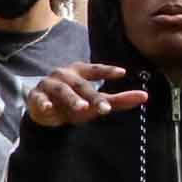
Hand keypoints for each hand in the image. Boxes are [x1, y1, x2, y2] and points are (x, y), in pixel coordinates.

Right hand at [23, 61, 144, 127]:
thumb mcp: (96, 102)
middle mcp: (65, 75)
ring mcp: (49, 85)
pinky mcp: (36, 97)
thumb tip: (145, 96)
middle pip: (81, 85)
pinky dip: (43, 102)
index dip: (107, 71)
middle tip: (105, 108)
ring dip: (72, 99)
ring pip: (62, 91)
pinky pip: (40, 99)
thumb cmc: (74, 102)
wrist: (45, 111)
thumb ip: (119, 99)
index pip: (95, 69)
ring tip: (81, 108)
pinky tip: (48, 107)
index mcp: (80, 72)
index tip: (122, 73)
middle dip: (92, 96)